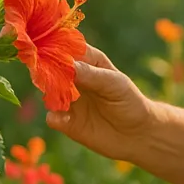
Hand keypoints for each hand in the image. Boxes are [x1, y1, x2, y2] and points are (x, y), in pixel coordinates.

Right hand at [44, 44, 155, 162]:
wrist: (138, 134)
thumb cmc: (130, 101)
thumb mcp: (114, 83)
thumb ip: (90, 74)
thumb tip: (66, 64)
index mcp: (87, 61)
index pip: (65, 48)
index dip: (54, 48)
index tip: (45, 51)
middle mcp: (73, 78)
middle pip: (51, 69)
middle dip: (45, 71)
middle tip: (47, 76)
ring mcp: (68, 99)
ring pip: (47, 92)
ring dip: (49, 94)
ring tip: (58, 98)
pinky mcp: (66, 121)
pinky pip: (52, 117)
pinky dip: (55, 117)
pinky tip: (65, 120)